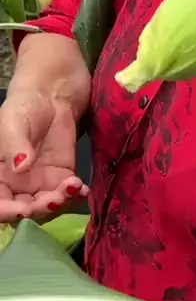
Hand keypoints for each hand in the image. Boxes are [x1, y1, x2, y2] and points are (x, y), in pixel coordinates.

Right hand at [0, 88, 88, 224]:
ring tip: (71, 188)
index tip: (23, 209)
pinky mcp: (64, 174)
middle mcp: (18, 183)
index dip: (8, 211)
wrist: (54, 89)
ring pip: (47, 204)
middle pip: (25, 209)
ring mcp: (42, 180)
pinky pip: (67, 192)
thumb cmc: (25, 103)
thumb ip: (15, 145)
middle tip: (54, 199)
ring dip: (59, 203)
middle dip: (39, 210)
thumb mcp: (13, 121)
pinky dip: (75, 195)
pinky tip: (81, 188)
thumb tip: (19, 167)